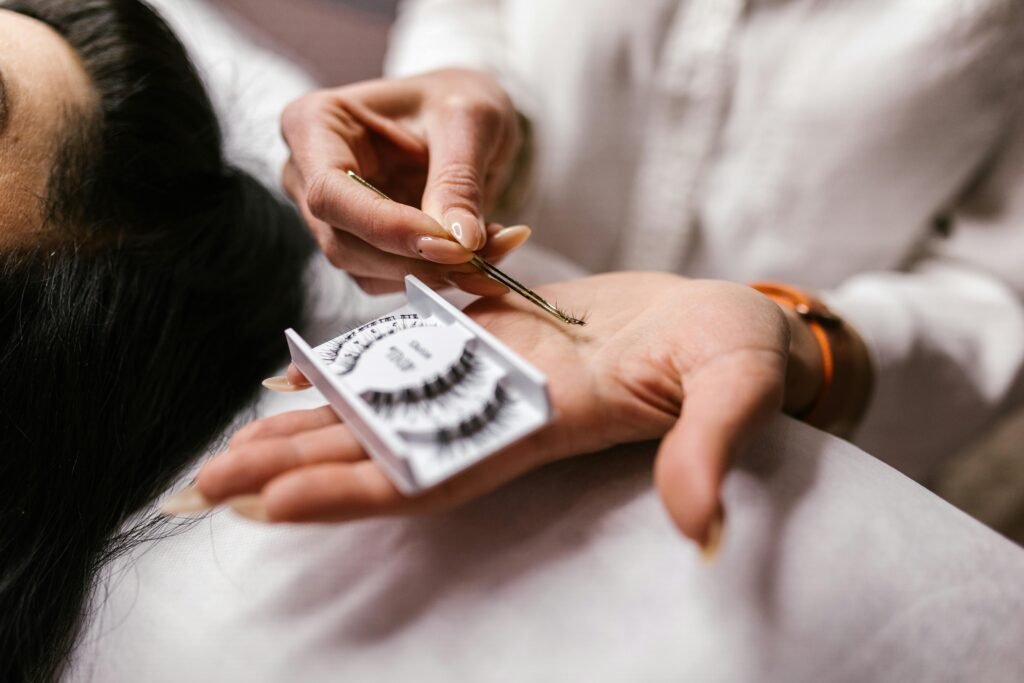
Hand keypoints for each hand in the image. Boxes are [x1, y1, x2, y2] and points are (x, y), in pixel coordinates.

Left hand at [193, 273, 791, 543]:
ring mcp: (494, 372)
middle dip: (296, 469)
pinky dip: (353, 366)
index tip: (269, 506)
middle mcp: (502, 409)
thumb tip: (697, 525)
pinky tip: (298, 374)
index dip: (354, 491)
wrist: (731, 324)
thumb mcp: (735, 390)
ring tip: (229, 441)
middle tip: (203, 484)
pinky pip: (408, 354)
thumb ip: (709, 448)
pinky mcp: (497, 334)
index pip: (435, 471)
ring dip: (307, 423)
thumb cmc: (740, 355)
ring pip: (386, 403)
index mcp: (543, 424)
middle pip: (385, 449)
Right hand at [281, 69, 524, 294]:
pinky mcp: (359, 246)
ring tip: (493, 248)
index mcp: (314, 124)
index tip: (449, 244)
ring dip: (433, 273)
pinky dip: (438, 276)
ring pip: (367, 271)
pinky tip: (477, 253)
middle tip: (483, 255)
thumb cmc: (455, 100)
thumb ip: (459, 178)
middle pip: (344, 242)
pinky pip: (391, 278)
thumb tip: (461, 240)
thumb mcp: (469, 119)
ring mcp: (331, 216)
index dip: (386, 227)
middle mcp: (308, 175)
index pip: (332, 193)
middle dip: (417, 259)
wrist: (462, 116)